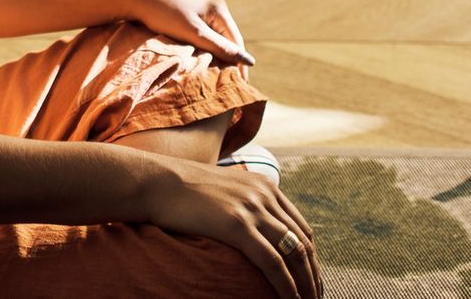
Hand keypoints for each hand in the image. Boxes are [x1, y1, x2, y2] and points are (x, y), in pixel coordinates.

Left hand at [107, 0, 253, 79]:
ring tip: (216, 78)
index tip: (240, 86)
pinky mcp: (189, 14)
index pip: (236, 42)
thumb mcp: (193, 33)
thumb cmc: (163, 13)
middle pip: (227, 40)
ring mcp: (201, 10)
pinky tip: (200, 62)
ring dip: (215, 56)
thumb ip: (220, 47)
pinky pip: (203, 36)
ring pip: (215, 39)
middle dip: (228, 61)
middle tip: (229, 86)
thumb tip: (249, 61)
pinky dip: (203, 49)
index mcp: (219, 8)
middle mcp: (214, 7)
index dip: (239, 65)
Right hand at [144, 158, 322, 298]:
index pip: (301, 227)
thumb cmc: (179, 190)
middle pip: (304, 241)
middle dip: (313, 274)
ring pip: (295, 253)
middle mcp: (264, 195)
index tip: (311, 279)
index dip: (311, 257)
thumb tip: (247, 228)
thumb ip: (240, 203)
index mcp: (264, 186)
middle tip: (316, 298)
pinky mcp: (238, 225)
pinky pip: (273, 262)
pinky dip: (286, 286)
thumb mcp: (220, 190)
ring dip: (306, 284)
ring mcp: (252, 209)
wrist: (155, 181)